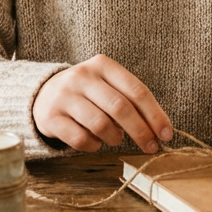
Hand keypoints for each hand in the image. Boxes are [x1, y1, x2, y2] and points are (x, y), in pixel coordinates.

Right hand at [32, 54, 172, 153]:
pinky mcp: (51, 116)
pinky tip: (96, 141)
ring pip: (100, 124)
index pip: (136, 90)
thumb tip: (159, 130)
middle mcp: (82, 76)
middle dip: (141, 131)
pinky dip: (94, 146)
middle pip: (120, 107)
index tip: (166, 134)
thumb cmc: (88, 94)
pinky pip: (80, 139)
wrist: (44, 94)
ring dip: (115, 138)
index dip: (155, 115)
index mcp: (103, 65)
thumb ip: (131, 101)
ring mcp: (64, 95)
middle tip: (151, 147)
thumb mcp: (108, 86)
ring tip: (115, 138)